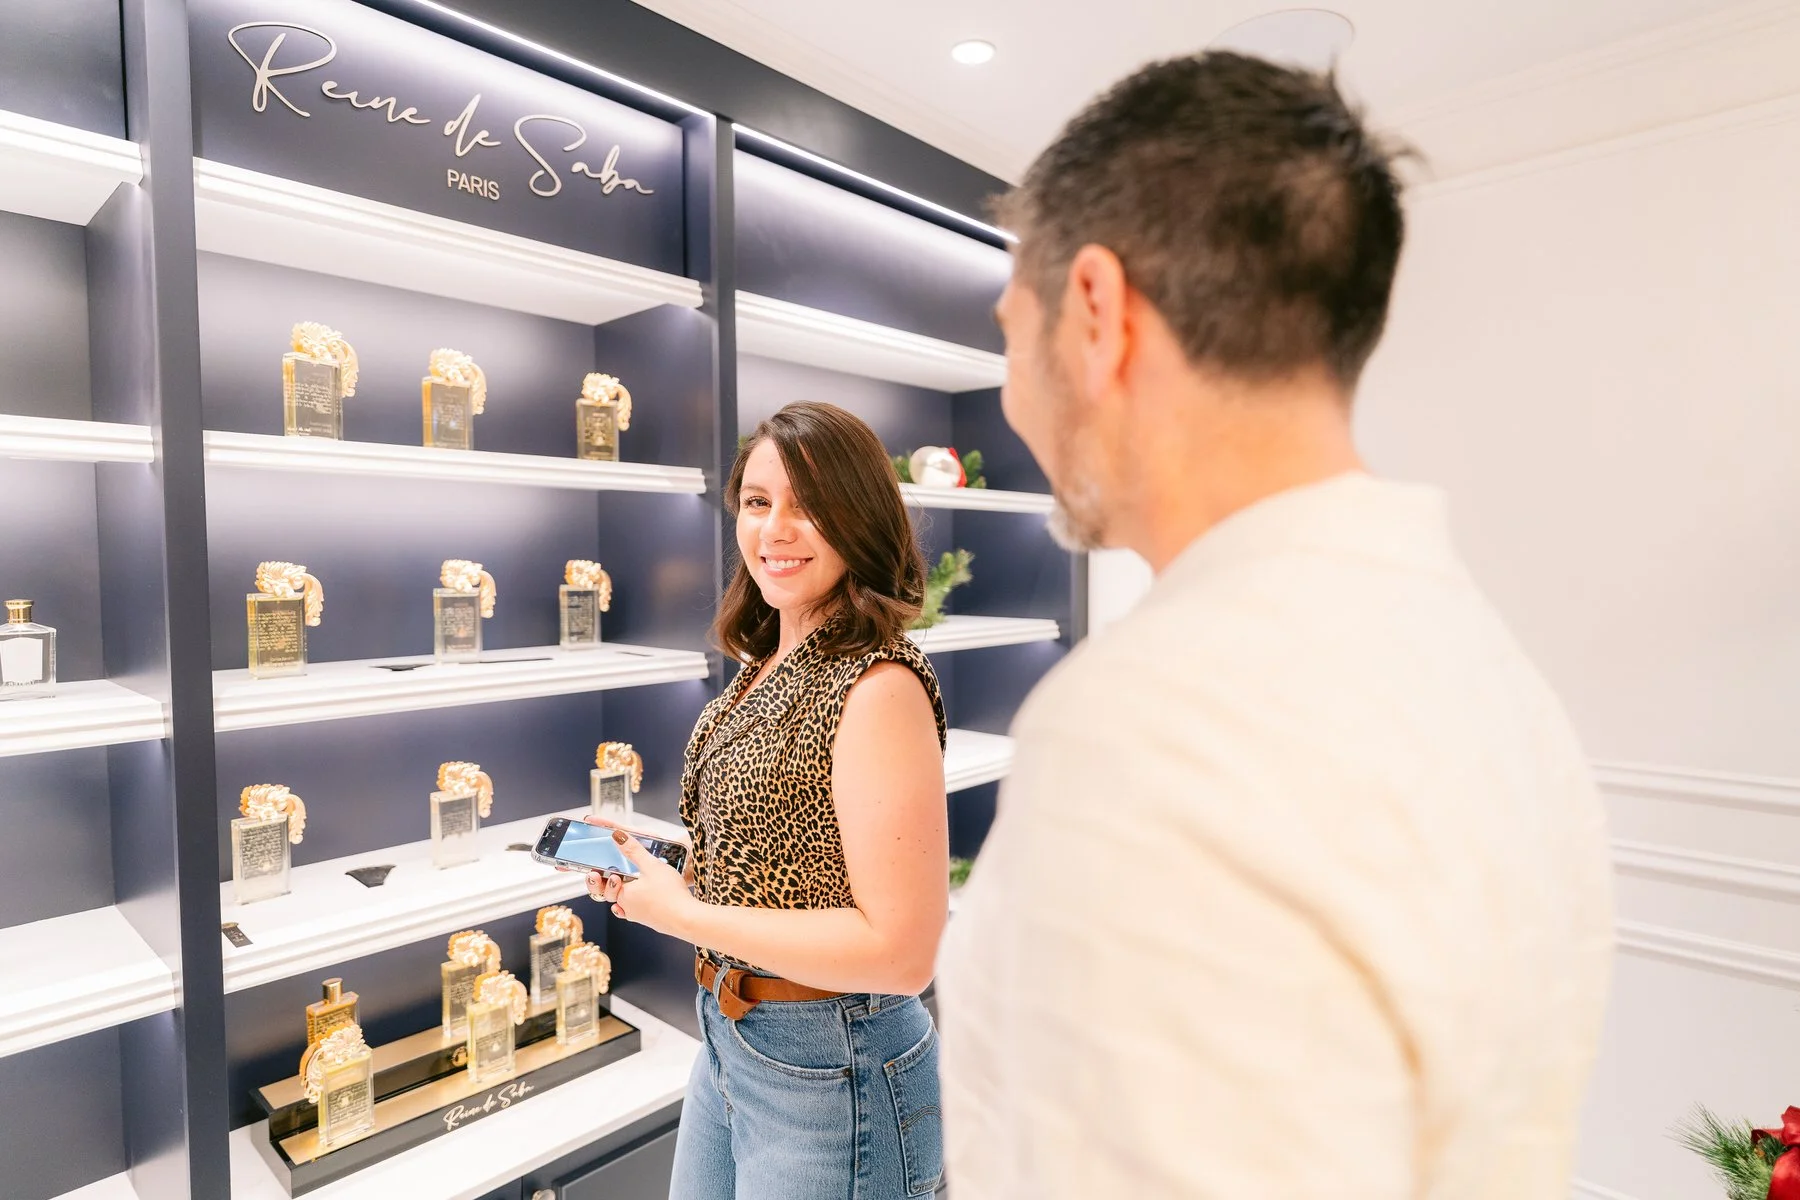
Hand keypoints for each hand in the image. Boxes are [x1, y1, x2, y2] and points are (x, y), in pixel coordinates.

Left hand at [584, 825, 698, 939]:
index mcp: (623, 894)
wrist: (686, 919)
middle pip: (610, 895)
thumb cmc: (670, 893)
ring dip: (622, 894)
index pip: (603, 884)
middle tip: (613, 875)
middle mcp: (626, 907)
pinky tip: (641, 898)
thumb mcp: (651, 865)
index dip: (599, 875)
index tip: (599, 868)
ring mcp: (638, 916)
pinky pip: (635, 912)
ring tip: (629, 883)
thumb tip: (617, 836)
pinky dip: (634, 904)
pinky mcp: (650, 921)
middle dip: (609, 884)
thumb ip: (633, 850)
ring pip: (622, 904)